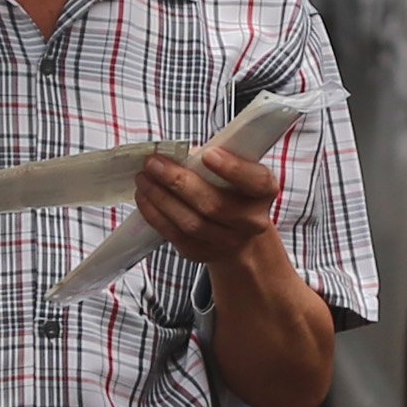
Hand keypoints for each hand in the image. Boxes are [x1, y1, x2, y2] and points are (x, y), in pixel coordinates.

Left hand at [132, 140, 283, 276]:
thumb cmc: (229, 189)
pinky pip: (176, 236)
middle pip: (214, 205)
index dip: (233, 169)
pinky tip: (144, 198)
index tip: (208, 154)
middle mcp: (251, 221)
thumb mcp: (232, 168)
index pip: (255, 181)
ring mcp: (228, 241)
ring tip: (143, 179)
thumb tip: (175, 153)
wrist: (234, 231)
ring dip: (161, 198)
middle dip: (179, 182)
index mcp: (263, 191)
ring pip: (191, 223)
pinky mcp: (203, 253)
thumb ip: (212, 159)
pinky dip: (156, 215)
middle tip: (154, 164)